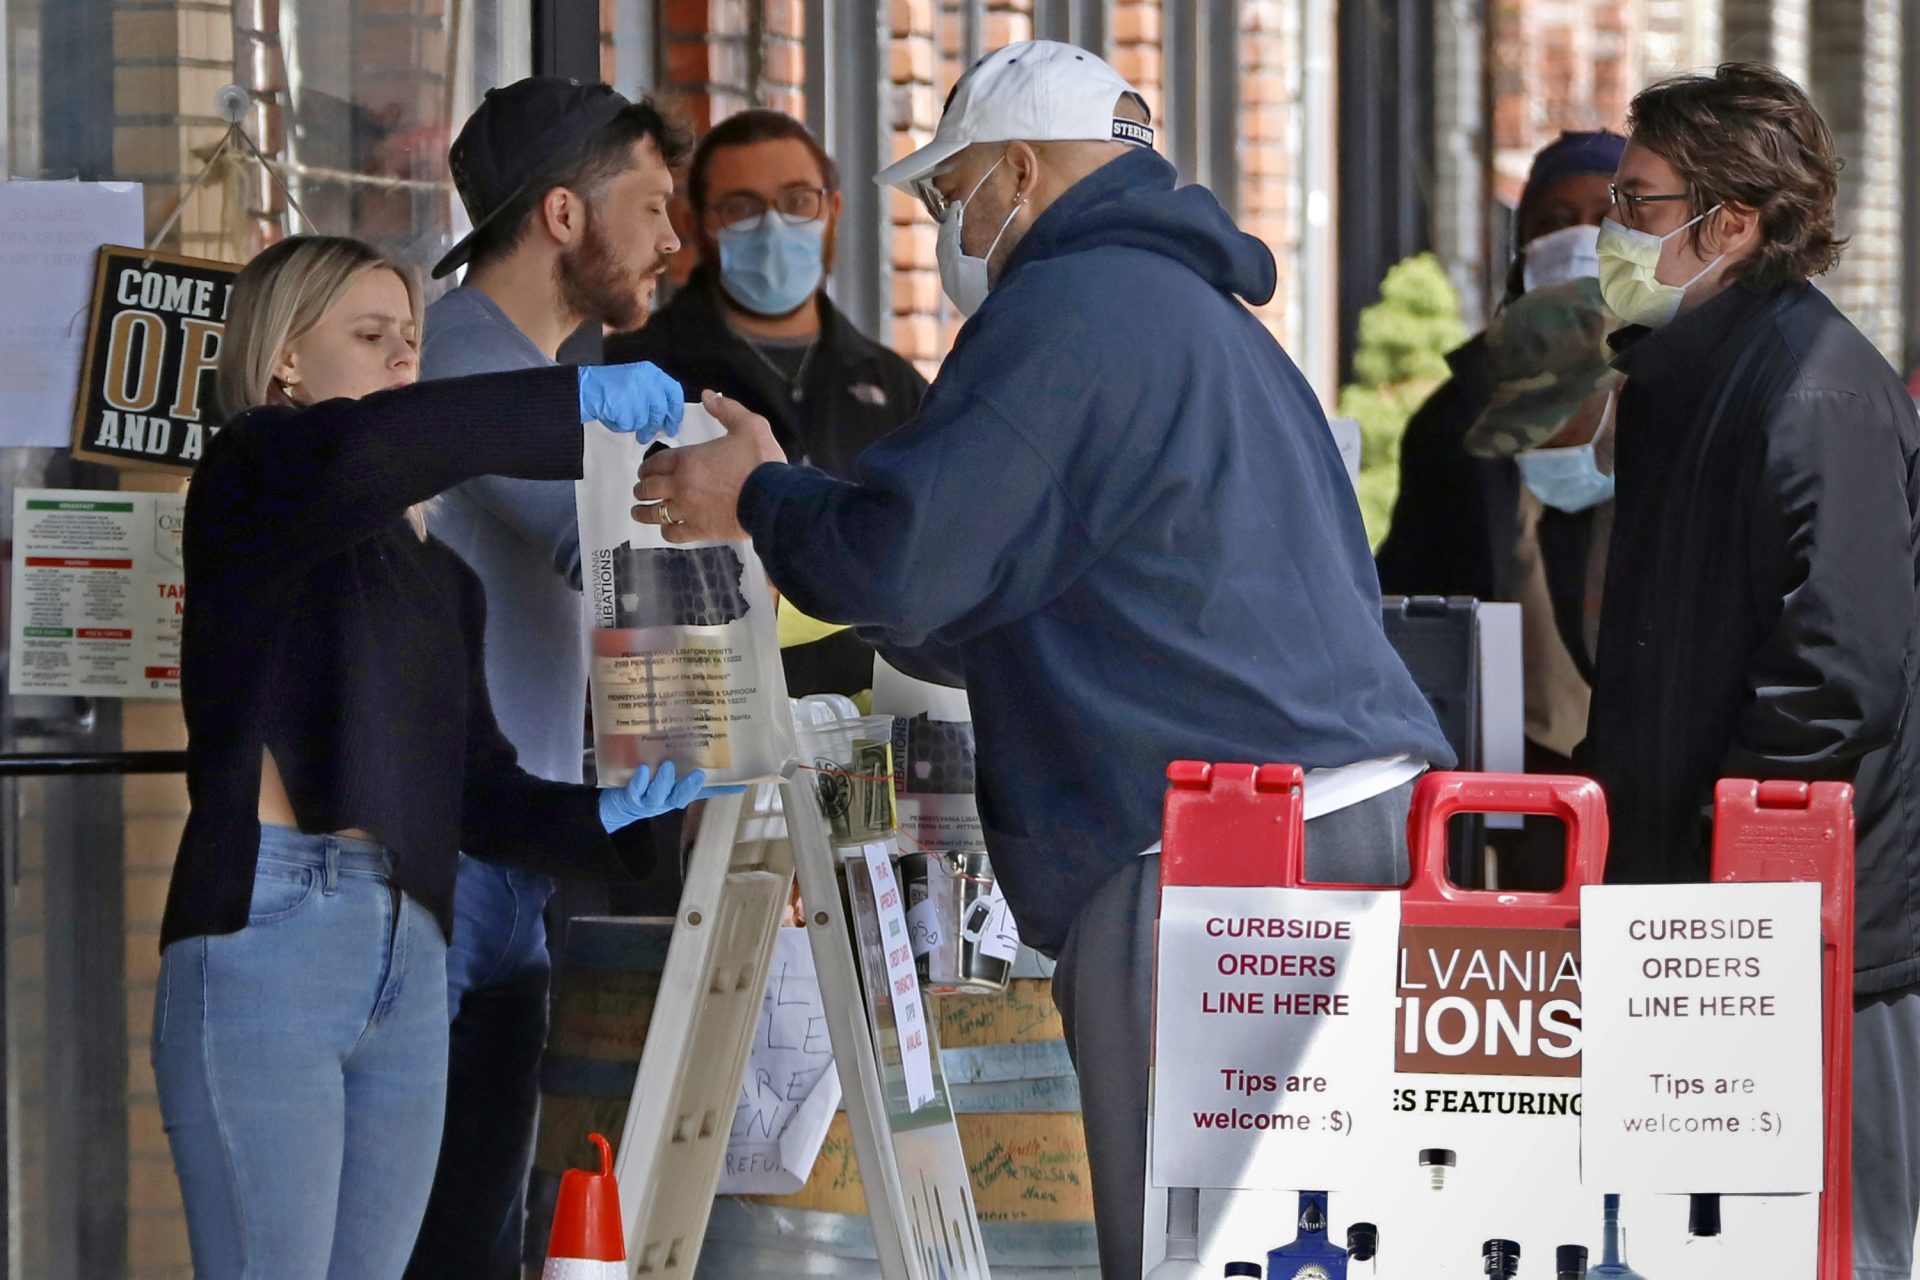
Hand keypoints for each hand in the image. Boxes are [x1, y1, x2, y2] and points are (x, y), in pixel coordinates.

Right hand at [578, 363, 685, 439]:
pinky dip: (622, 425)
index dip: (675, 410)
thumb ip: (654, 396)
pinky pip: (629, 425)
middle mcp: (646, 380)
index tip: (673, 422)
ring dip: (635, 425)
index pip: (674, 392)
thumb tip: (667, 416)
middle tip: (649, 434)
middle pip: (660, 410)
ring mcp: (636, 393)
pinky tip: (613, 416)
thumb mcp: (637, 382)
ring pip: (645, 420)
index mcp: (651, 372)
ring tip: (622, 418)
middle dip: (655, 425)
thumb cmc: (609, 387)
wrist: (585, 387)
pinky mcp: (625, 407)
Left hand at [597, 760, 744, 831]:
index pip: (703, 792)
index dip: (722, 790)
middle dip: (690, 786)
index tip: (741, 784)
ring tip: (668, 766)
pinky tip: (642, 769)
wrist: (613, 805)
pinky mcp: (629, 797)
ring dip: (664, 781)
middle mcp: (665, 798)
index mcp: (677, 793)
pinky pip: (635, 791)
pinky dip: (639, 781)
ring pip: (658, 795)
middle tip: (699, 774)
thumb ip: (678, 761)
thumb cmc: (643, 784)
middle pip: (681, 797)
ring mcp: (648, 800)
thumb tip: (698, 739)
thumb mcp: (662, 774)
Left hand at [633, 390, 787, 542]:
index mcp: (688, 459)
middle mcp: (681, 485)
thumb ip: (726, 409)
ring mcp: (688, 510)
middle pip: (649, 488)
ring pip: (654, 513)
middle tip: (640, 489)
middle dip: (642, 488)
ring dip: (643, 511)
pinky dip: (667, 531)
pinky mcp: (699, 530)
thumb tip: (708, 396)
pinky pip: (673, 533)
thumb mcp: (749, 425)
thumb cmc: (761, 462)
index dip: (647, 466)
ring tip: (639, 511)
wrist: (773, 498)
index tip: (644, 470)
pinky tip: (667, 529)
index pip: (656, 462)